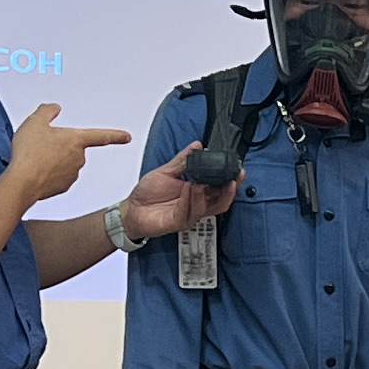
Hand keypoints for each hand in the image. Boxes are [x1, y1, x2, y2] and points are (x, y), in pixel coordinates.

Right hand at [3, 104, 133, 206]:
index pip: (102, 135)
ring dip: (53, 160)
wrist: (22, 182)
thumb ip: (47, 111)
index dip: (116, 135)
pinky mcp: (62, 187)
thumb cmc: (30, 153)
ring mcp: (72, 174)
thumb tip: (53, 108)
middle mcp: (78, 158)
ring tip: (36, 158)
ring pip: (65, 162)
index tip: (127, 137)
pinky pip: (57, 176)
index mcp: (76, 140)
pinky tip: (36, 170)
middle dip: (60, 146)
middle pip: (73, 148)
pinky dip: (49, 173)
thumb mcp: (35, 122)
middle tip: (41, 145)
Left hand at [122, 140, 238, 238]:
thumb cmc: (148, 194)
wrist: (131, 211)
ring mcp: (189, 214)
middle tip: (234, 178)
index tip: (237, 169)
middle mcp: (196, 204)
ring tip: (204, 182)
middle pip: (222, 201)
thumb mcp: (166, 171)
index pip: (221, 188)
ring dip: (209, 194)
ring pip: (209, 208)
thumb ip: (182, 160)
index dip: (232, 180)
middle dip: (230, 190)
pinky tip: (189, 188)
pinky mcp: (179, 222)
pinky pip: (189, 212)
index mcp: (197, 192)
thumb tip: (197, 146)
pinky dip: (190, 199)